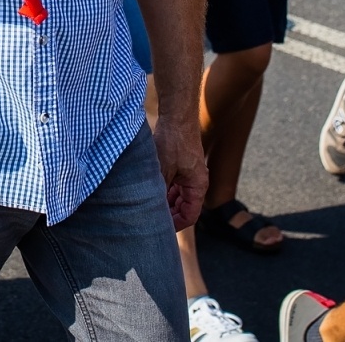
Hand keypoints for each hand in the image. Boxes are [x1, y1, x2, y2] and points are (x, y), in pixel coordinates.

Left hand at [152, 115, 207, 230]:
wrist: (177, 115)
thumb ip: (159, 192)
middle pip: (184, 208)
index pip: (189, 216)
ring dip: (165, 202)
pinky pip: (174, 185)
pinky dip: (164, 190)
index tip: (158, 229)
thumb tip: (150, 210)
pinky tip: (150, 190)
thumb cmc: (173, 141)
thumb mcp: (163, 170)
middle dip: (168, 214)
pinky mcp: (182, 166)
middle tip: (149, 218)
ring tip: (147, 205)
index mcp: (198, 186)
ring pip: (178, 197)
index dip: (174, 225)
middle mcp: (196, 182)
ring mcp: (189, 174)